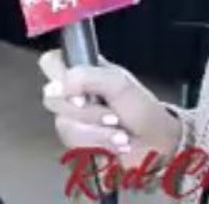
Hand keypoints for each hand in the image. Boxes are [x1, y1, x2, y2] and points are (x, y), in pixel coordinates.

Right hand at [39, 50, 181, 169]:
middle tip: (112, 115)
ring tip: (120, 134)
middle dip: (86, 112)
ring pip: (63, 124)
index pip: (51, 62)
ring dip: (96, 131)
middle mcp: (73, 92)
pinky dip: (98, 144)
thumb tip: (54, 88)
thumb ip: (85, 77)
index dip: (58, 76)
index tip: (81, 93)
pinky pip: (72, 144)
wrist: (157, 145)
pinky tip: (116, 143)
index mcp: (82, 70)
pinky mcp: (76, 141)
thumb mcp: (118, 83)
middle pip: (52, 98)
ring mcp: (73, 118)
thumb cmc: (141, 108)